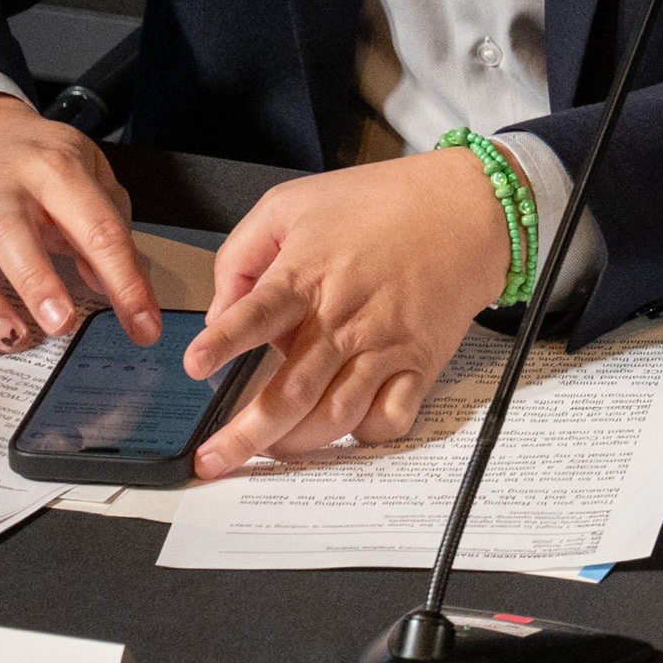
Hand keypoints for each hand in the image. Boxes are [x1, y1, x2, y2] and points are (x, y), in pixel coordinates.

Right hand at [0, 91, 156, 353]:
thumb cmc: (48, 160)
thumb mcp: (92, 176)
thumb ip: (108, 226)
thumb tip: (110, 284)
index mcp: (58, 169)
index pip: (98, 230)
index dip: (124, 282)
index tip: (143, 325)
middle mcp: (4, 185)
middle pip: (14, 234)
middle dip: (38, 283)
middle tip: (62, 325)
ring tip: (14, 338)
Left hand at [183, 148, 510, 472]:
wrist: (469, 208)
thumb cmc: (381, 202)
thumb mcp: (292, 205)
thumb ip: (242, 256)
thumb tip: (223, 313)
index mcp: (306, 276)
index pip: (255, 315)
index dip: (222, 343)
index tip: (194, 366)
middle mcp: (342, 319)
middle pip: (288, 391)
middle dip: (245, 434)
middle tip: (212, 459)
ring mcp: (383, 346)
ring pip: (334, 416)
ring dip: (297, 444)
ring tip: (270, 452)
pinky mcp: (419, 361)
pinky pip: (392, 416)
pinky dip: (366, 433)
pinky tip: (344, 428)